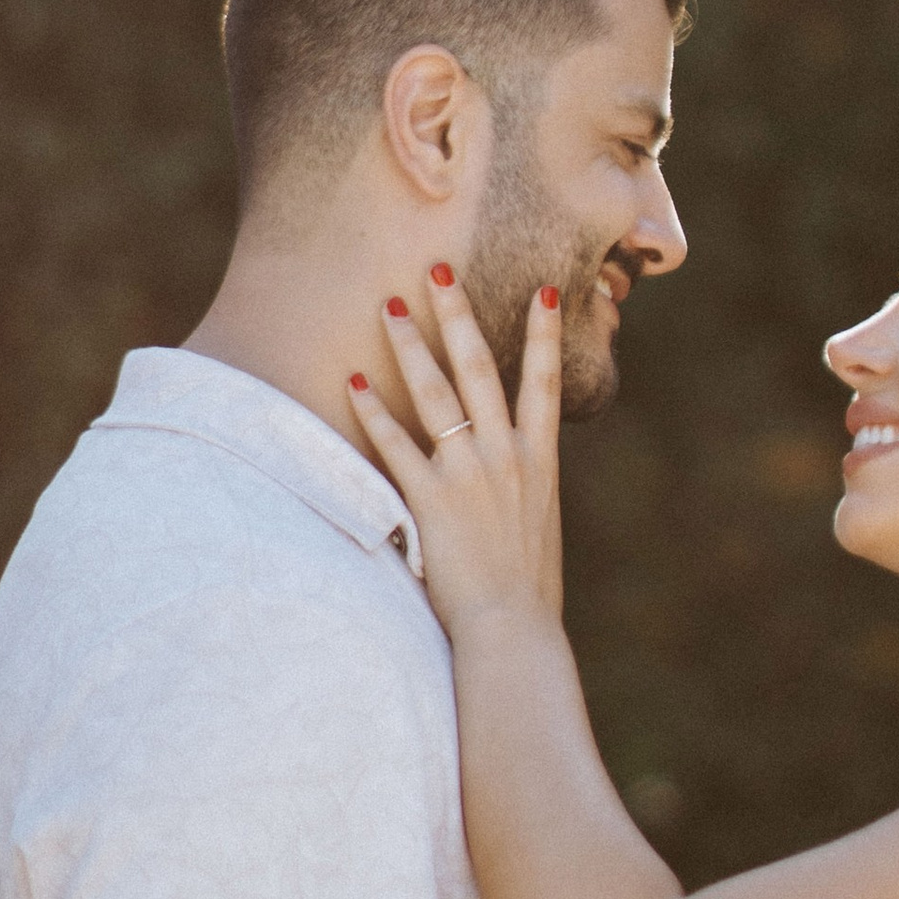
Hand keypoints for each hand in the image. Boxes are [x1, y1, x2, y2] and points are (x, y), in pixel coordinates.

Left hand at [351, 274, 564, 640]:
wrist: (514, 631)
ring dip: (411, 345)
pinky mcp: (432, 499)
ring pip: (435, 393)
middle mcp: (506, 457)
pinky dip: (373, 412)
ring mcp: (468, 474)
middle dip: (459, 313)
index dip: (545, 335)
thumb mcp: (538, 531)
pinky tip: (353, 383)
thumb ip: (524, 495)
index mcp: (539, 462)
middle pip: (480, 368)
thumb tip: (514, 487)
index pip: (545, 383)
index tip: (546, 290)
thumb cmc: (527, 593)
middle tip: (440, 268)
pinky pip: (395, 446)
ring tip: (389, 305)